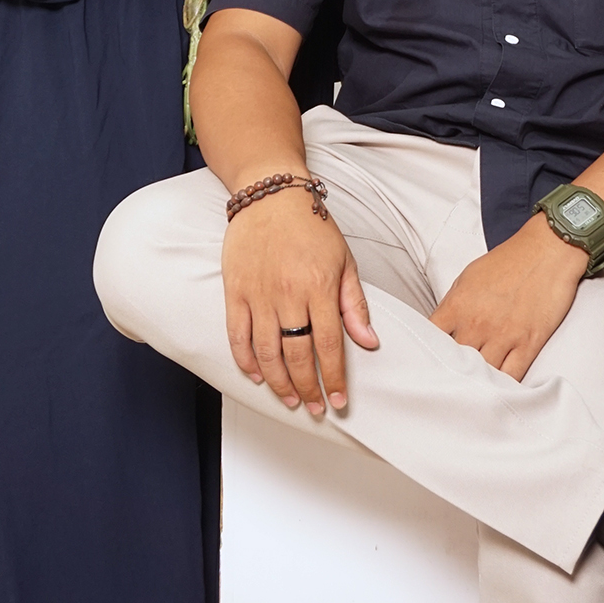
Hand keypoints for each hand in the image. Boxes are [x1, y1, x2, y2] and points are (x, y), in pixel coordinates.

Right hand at [222, 195, 378, 416]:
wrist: (271, 195)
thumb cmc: (311, 226)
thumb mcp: (344, 261)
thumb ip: (354, 304)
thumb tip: (369, 342)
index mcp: (318, 287)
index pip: (329, 345)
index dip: (333, 377)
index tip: (337, 399)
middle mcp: (287, 294)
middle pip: (297, 354)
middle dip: (307, 388)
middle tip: (314, 407)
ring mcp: (258, 293)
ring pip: (266, 351)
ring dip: (278, 381)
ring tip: (290, 398)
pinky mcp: (234, 290)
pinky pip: (237, 334)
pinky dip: (245, 360)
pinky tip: (256, 375)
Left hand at [429, 213, 587, 380]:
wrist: (548, 249)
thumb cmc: (509, 260)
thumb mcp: (469, 277)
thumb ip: (453, 305)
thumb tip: (443, 328)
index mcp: (458, 305)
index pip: (430, 339)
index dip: (427, 353)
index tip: (428, 362)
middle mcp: (477, 323)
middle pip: (455, 364)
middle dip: (451, 374)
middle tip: (450, 384)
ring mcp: (504, 336)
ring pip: (482, 376)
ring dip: (478, 384)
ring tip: (472, 393)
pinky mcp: (529, 343)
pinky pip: (512, 376)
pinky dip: (505, 387)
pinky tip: (499, 390)